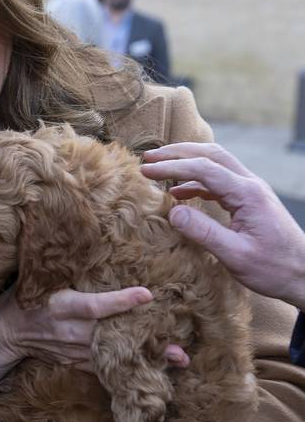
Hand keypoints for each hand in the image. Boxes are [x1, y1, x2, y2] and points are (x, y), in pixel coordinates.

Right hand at [0, 285, 188, 382]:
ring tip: (178, 359)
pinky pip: (105, 368)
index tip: (147, 294)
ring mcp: (73, 351)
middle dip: (146, 342)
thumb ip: (73, 269)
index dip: (120, 302)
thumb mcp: (45, 278)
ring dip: (145, 359)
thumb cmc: (28, 296)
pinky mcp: (75, 363)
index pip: (94, 305)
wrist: (5, 332)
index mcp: (61, 305)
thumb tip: (104, 239)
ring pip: (114, 357)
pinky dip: (129, 367)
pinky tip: (155, 368)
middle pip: (112, 338)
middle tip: (180, 348)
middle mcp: (69, 331)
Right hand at [142, 142, 304, 309]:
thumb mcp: (236, 256)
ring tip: (159, 168)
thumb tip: (173, 212)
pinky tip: (179, 192)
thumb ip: (203, 233)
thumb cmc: (275, 269)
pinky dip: (197, 180)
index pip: (203, 168)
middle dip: (177, 153)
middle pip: (211, 154)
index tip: (146, 171)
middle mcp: (250, 185)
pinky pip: (220, 180)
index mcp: (247, 194)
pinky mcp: (250, 200)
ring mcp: (251, 191)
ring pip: (216, 163)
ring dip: (187, 162)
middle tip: (149, 157)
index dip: (172, 167)